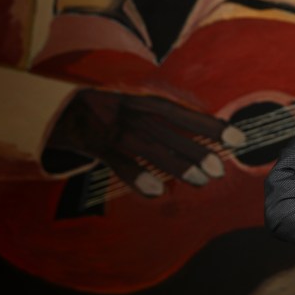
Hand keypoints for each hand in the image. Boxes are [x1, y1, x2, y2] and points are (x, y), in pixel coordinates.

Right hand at [45, 89, 244, 196]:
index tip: (239, 139)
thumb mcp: (134, 108)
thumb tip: (199, 144)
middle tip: (221, 169)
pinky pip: (118, 161)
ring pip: (149, 146)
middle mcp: (132, 111)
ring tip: (201, 182)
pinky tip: (156, 192)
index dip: (211, 125)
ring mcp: (113, 127)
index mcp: (144, 102)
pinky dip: (137, 176)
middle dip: (196, 149)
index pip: (183, 113)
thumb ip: (162, 123)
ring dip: (176, 163)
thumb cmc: (105, 112)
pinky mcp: (94, 144)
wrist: (54, 107)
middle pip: (169, 130)